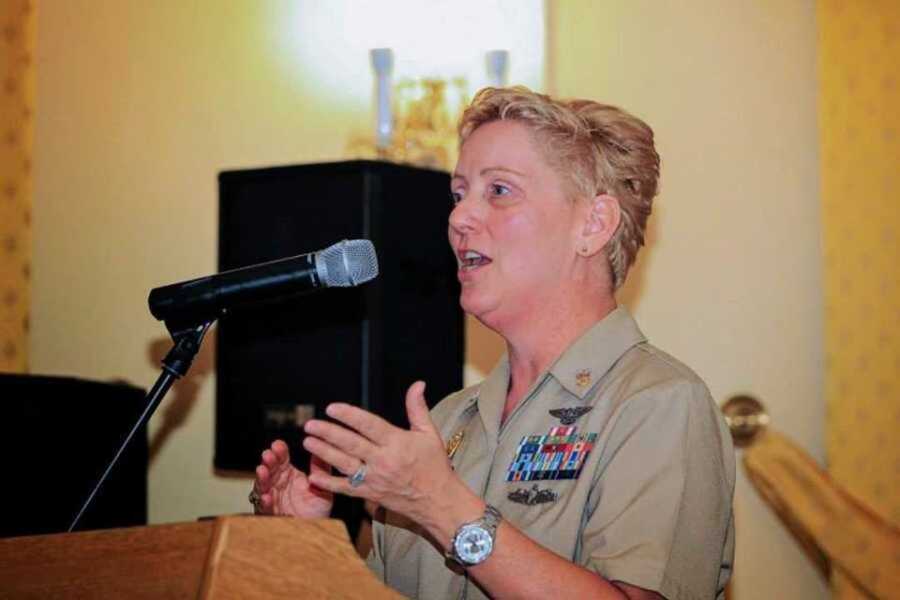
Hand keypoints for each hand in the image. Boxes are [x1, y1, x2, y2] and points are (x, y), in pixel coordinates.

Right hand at [252, 439, 332, 518]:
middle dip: (268, 462)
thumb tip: (322, 448)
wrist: (315, 533)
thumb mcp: (323, 488)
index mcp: (289, 475)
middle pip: (270, 470)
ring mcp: (272, 498)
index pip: (282, 459)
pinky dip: (264, 502)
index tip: (278, 445)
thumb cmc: (317, 511)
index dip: (279, 452)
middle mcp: (278, 485)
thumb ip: (321, 470)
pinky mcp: (270, 514)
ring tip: (262, 470)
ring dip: (262, 478)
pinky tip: (266, 497)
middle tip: (269, 454)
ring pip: (263, 486)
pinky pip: (264, 508)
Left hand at [301, 382, 479, 534]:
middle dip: (328, 433)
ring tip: (307, 442)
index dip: (349, 415)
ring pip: (344, 464)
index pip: (368, 425)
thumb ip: (417, 408)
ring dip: (323, 453)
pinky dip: (328, 483)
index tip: (332, 408)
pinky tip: (313, 475)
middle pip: (351, 444)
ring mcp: (375, 479)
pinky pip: (345, 489)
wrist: (438, 501)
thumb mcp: (429, 433)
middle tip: (310, 424)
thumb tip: (417, 384)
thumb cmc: (435, 465)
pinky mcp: (370, 494)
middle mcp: (383, 461)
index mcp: (397, 443)